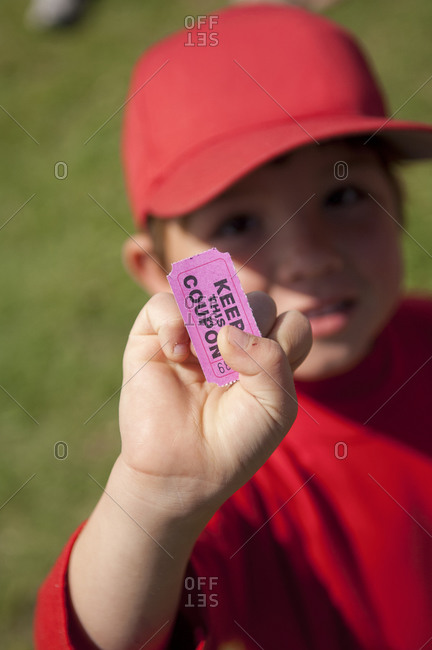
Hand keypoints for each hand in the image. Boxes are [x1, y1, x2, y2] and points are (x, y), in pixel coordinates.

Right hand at [118, 291, 310, 520]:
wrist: (184, 471)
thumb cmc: (235, 442)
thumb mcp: (275, 406)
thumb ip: (271, 359)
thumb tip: (227, 329)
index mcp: (267, 359)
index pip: (291, 322)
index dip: (286, 337)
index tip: (268, 373)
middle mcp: (233, 343)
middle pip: (258, 303)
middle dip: (254, 326)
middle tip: (235, 362)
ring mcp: (194, 338)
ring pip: (214, 294)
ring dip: (217, 319)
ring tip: (207, 354)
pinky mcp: (154, 339)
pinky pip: (164, 306)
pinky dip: (173, 322)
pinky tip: (178, 354)